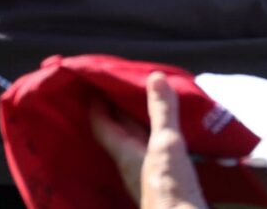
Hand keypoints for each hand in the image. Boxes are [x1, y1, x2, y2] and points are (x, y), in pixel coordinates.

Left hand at [91, 73, 209, 208]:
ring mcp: (148, 178)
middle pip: (120, 133)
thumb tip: (154, 78)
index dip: (96, 105)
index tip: (95, 85)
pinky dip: (159, 142)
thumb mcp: (166, 144)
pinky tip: (171, 139)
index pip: (101, 125)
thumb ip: (161, 112)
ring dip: (142, 126)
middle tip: (125, 88)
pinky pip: (156, 157)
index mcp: (125, 153)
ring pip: (139, 145)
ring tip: (151, 108)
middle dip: (121, 111)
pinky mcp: (165, 186)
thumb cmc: (170, 189)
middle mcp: (131, 165)